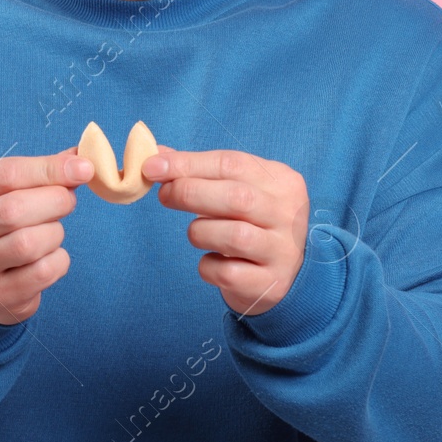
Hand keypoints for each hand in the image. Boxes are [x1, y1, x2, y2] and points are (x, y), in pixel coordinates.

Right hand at [0, 148, 93, 324]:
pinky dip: (58, 261)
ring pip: (28, 244)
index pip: (7, 174)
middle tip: (68, 201)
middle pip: (14, 209)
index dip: (50, 169)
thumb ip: (40, 173)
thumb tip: (82, 157)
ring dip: (55, 234)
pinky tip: (51, 257)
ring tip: (52, 232)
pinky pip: (42, 273)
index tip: (84, 168)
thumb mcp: (6, 193)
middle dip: (55, 201)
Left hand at [144, 147, 309, 315]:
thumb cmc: (251, 223)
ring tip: (198, 233)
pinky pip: (227, 273)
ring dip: (200, 232)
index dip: (188, 164)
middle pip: (236, 197)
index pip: (232, 164)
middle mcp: (289, 215)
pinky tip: (213, 261)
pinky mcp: (272, 284)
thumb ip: (200, 171)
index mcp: (283, 181)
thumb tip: (156, 157)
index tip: (153, 167)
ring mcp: (284, 251)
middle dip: (190, 193)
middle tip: (165, 196)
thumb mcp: (236, 189)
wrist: (282, 274)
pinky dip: (208, 266)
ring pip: (233, 236)